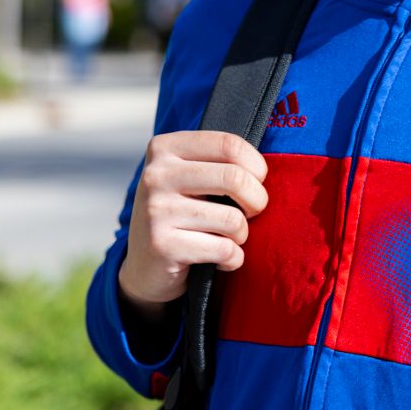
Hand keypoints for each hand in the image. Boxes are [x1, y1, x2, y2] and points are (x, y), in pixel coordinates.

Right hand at [118, 129, 268, 313]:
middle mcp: (156, 175)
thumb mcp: (190, 178)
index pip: (229, 144)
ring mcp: (156, 210)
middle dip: (258, 201)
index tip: (258, 182)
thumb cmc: (182, 214)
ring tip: (230, 239)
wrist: (145, 265)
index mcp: (164, 148)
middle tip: (253, 212)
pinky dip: (234, 259)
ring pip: (232, 219)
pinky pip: (224, 250)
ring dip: (242, 235)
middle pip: (235, 178)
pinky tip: (222, 260)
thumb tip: (264, 169)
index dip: (256, 166)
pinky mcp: (162, 245)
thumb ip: (218, 163)